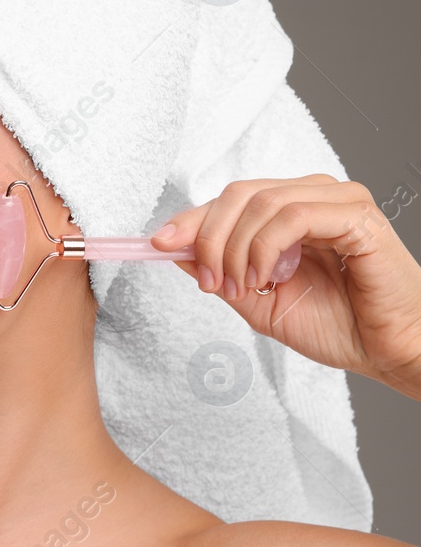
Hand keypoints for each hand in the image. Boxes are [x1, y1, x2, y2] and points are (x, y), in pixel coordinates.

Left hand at [151, 174, 420, 400]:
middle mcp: (314, 195)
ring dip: (235, 248)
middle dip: (208, 239)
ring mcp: (338, 201)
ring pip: (260, 202)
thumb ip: (218, 271)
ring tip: (240, 286)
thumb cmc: (338, 326)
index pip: (229, 200)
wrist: (389, 352)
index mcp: (291, 209)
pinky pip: (293, 216)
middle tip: (209, 281)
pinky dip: (265, 247)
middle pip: (237, 194)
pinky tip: (266, 277)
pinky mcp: (357, 217)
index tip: (158, 244)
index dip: (190, 220)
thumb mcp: (258, 300)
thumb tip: (172, 248)